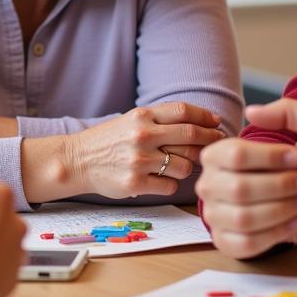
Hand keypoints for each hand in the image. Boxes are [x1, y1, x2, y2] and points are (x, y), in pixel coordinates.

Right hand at [60, 103, 224, 198]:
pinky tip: (162, 179)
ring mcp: (139, 160)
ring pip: (184, 165)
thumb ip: (162, 119)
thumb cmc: (110, 140)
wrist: (78, 160)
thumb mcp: (132, 120)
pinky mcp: (135, 183)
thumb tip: (203, 123)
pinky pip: (170, 185)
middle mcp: (142, 136)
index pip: (183, 112)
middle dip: (210, 139)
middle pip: (190, 135)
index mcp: (142, 116)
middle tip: (218, 144)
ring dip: (188, 166)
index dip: (205, 117)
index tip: (216, 123)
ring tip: (180, 165)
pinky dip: (171, 183)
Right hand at [198, 100, 296, 258]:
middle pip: (235, 188)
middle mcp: (239, 180)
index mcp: (249, 152)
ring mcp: (246, 211)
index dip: (266, 159)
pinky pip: (245, 242)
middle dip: (278, 186)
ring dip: (280, 209)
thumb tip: (249, 111)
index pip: (231, 156)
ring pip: (240, 217)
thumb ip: (284, 110)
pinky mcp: (258, 237)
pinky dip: (275, 232)